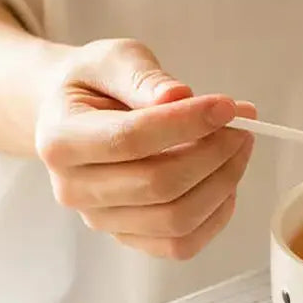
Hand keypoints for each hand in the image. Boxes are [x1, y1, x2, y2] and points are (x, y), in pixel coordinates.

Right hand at [35, 38, 253, 259]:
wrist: (75, 116)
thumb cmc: (95, 85)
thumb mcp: (110, 59)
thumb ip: (142, 76)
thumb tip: (179, 96)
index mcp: (59, 140)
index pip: (132, 139)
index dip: (187, 123)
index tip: (228, 107)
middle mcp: (73, 189)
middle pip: (159, 185)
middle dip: (213, 154)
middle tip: (242, 127)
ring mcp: (101, 220)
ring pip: (176, 219)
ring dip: (222, 183)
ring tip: (238, 148)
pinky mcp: (128, 238)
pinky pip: (181, 244)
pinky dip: (216, 215)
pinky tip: (226, 181)